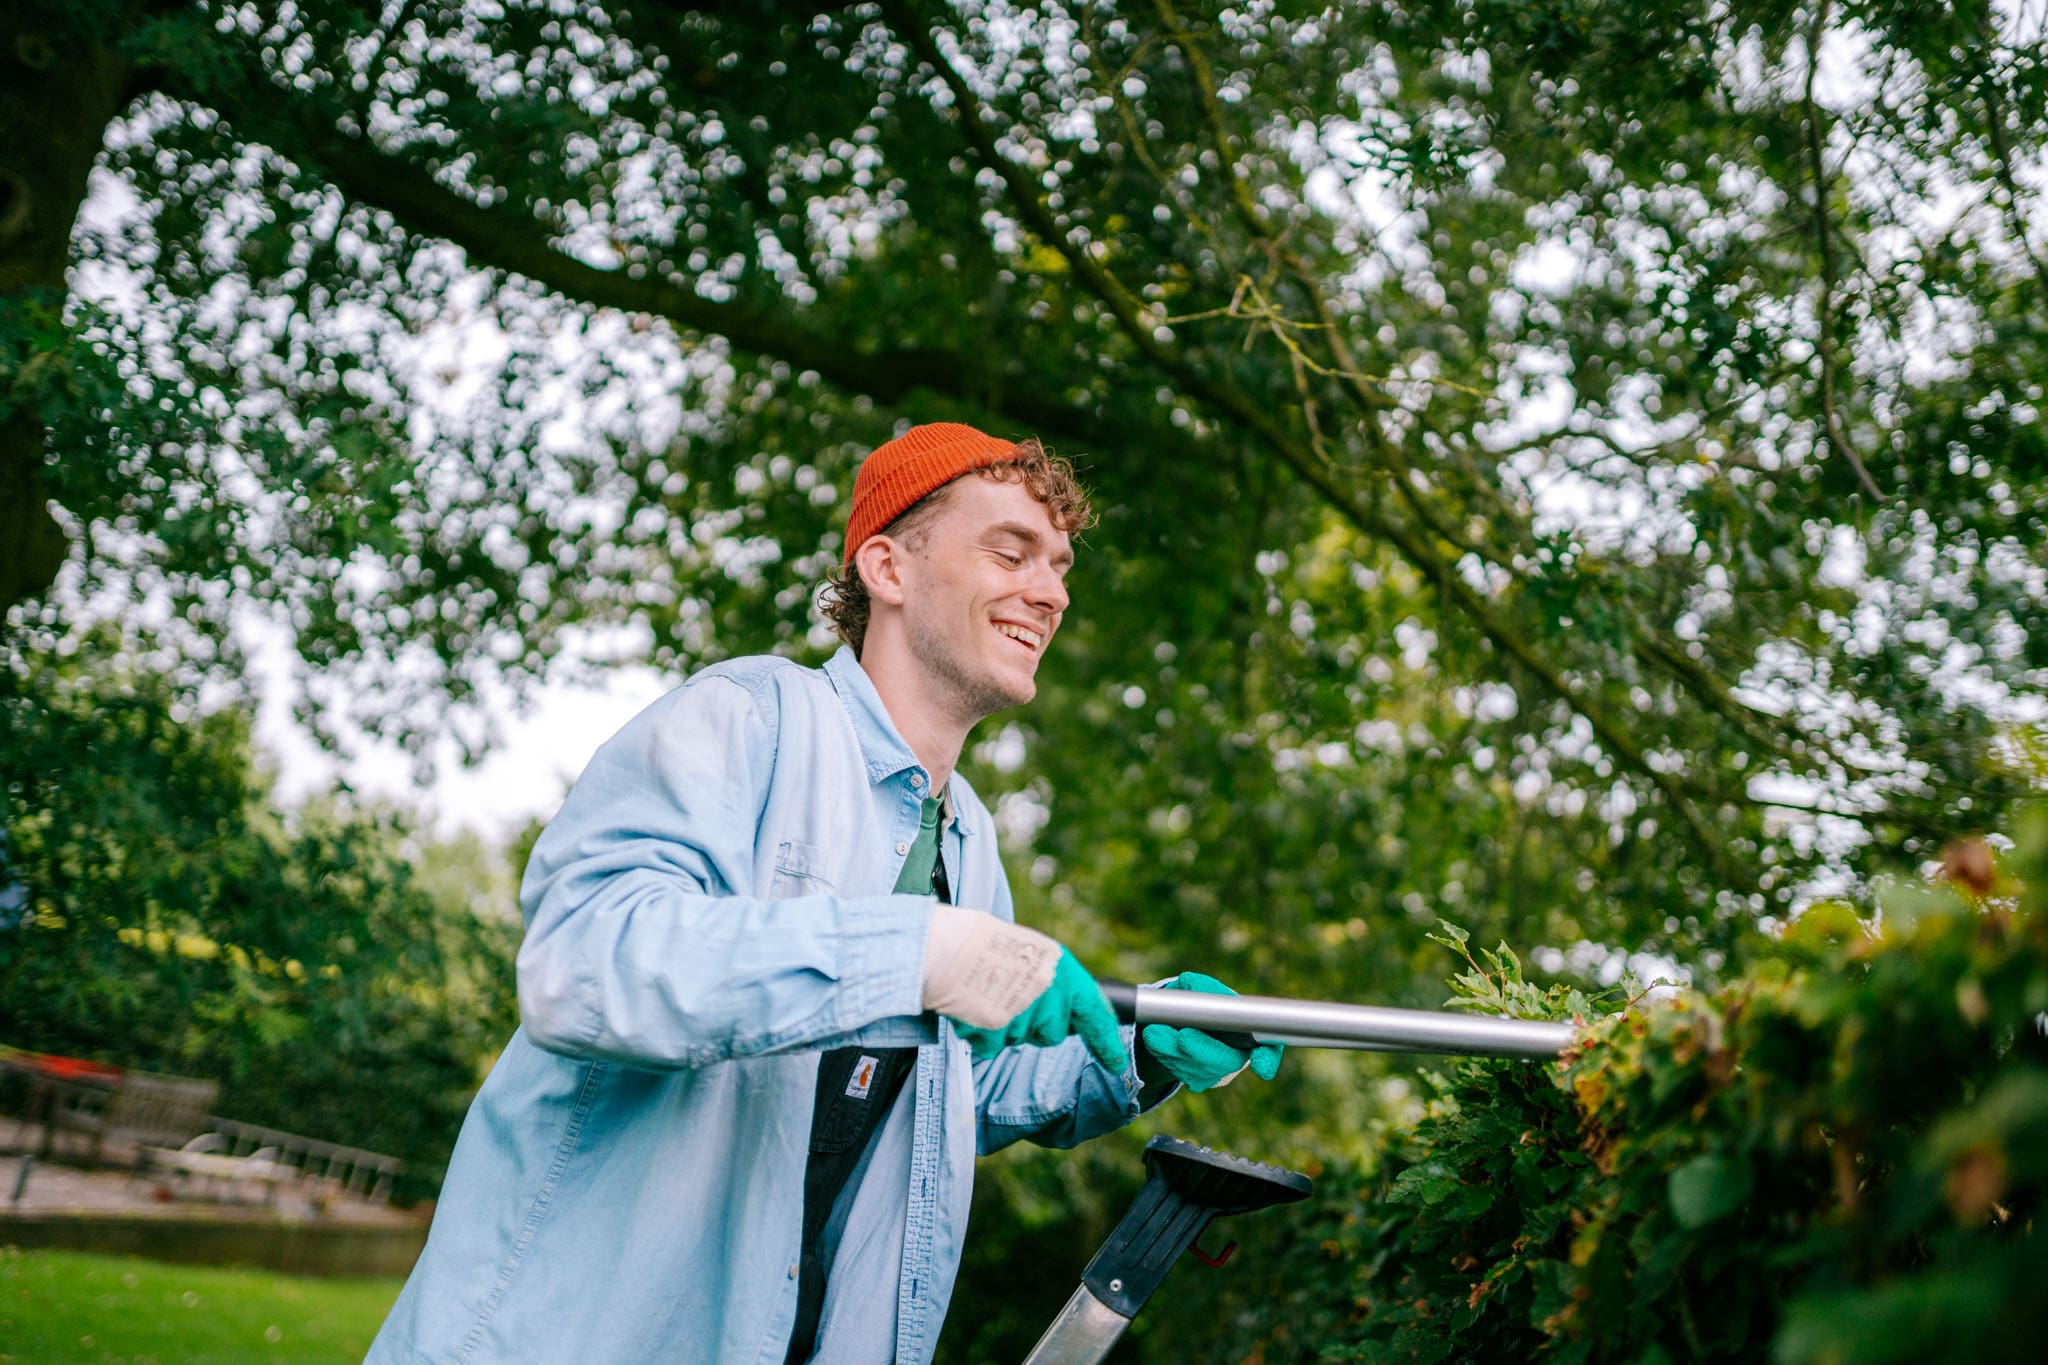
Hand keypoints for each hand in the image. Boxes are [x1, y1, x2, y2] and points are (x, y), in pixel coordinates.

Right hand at [922, 905, 1128, 1071]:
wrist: (945, 945)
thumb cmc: (985, 946)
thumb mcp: (1031, 953)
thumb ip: (1050, 982)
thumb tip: (1060, 1012)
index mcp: (1063, 970)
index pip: (1095, 1012)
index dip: (1106, 1042)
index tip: (1114, 1062)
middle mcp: (1048, 993)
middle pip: (1051, 1034)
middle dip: (1032, 1026)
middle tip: (1009, 998)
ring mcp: (1022, 1013)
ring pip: (1018, 1040)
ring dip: (1001, 1027)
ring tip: (984, 994)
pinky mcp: (995, 1030)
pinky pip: (991, 1047)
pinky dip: (978, 1034)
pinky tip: (970, 1007)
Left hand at [1139, 972, 1284, 1091]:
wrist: (1184, 1019)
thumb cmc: (1203, 1000)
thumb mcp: (1203, 988)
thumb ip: (1202, 986)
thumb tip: (1191, 984)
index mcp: (1252, 1032)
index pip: (1270, 1048)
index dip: (1267, 1059)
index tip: (1261, 1069)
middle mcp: (1239, 1055)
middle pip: (1226, 1062)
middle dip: (1201, 1050)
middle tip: (1182, 1036)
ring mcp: (1218, 1073)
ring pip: (1199, 1070)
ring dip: (1174, 1052)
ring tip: (1154, 1032)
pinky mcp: (1197, 1080)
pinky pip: (1182, 1073)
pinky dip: (1165, 1056)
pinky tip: (1154, 1040)